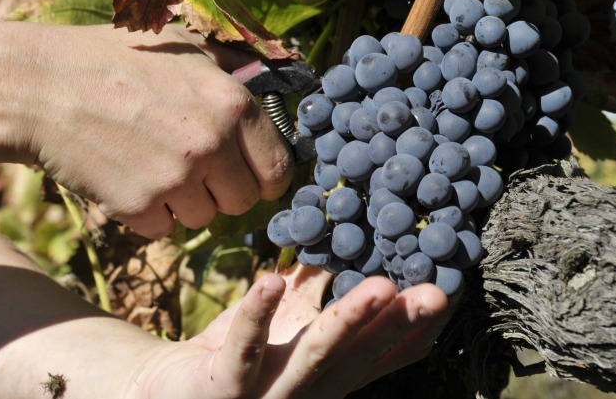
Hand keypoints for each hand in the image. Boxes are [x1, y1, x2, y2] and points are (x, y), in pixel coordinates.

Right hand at [2, 23, 292, 237]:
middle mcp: (212, 144)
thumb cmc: (117, 61)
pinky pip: (163, 229)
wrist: (42, 86)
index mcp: (233, 105)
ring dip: (185, 203)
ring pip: (204, 219)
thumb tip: (276, 85)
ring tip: (154, 165)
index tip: (250, 176)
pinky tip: (129, 178)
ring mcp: (175, 178)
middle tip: (194, 169)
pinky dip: (149, 214)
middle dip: (223, 191)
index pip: (280, 170)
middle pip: (243, 202)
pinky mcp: (139, 205)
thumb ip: (236, 70)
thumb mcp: (187, 48)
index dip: (265, 177)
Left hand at [127, 266, 450, 397]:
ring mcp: (269, 393)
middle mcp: (310, 390)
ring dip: (349, 322)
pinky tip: (272, 280)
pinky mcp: (224, 388)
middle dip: (398, 324)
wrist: (167, 389)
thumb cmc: (237, 352)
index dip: (416, 329)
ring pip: (315, 356)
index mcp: (329, 373)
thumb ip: (318, 287)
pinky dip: (258, 314)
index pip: (382, 354)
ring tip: (380, 288)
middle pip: (360, 356)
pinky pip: (244, 348)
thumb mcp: (287, 319)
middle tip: (435, 293)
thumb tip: (350, 233)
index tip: (449, 294)